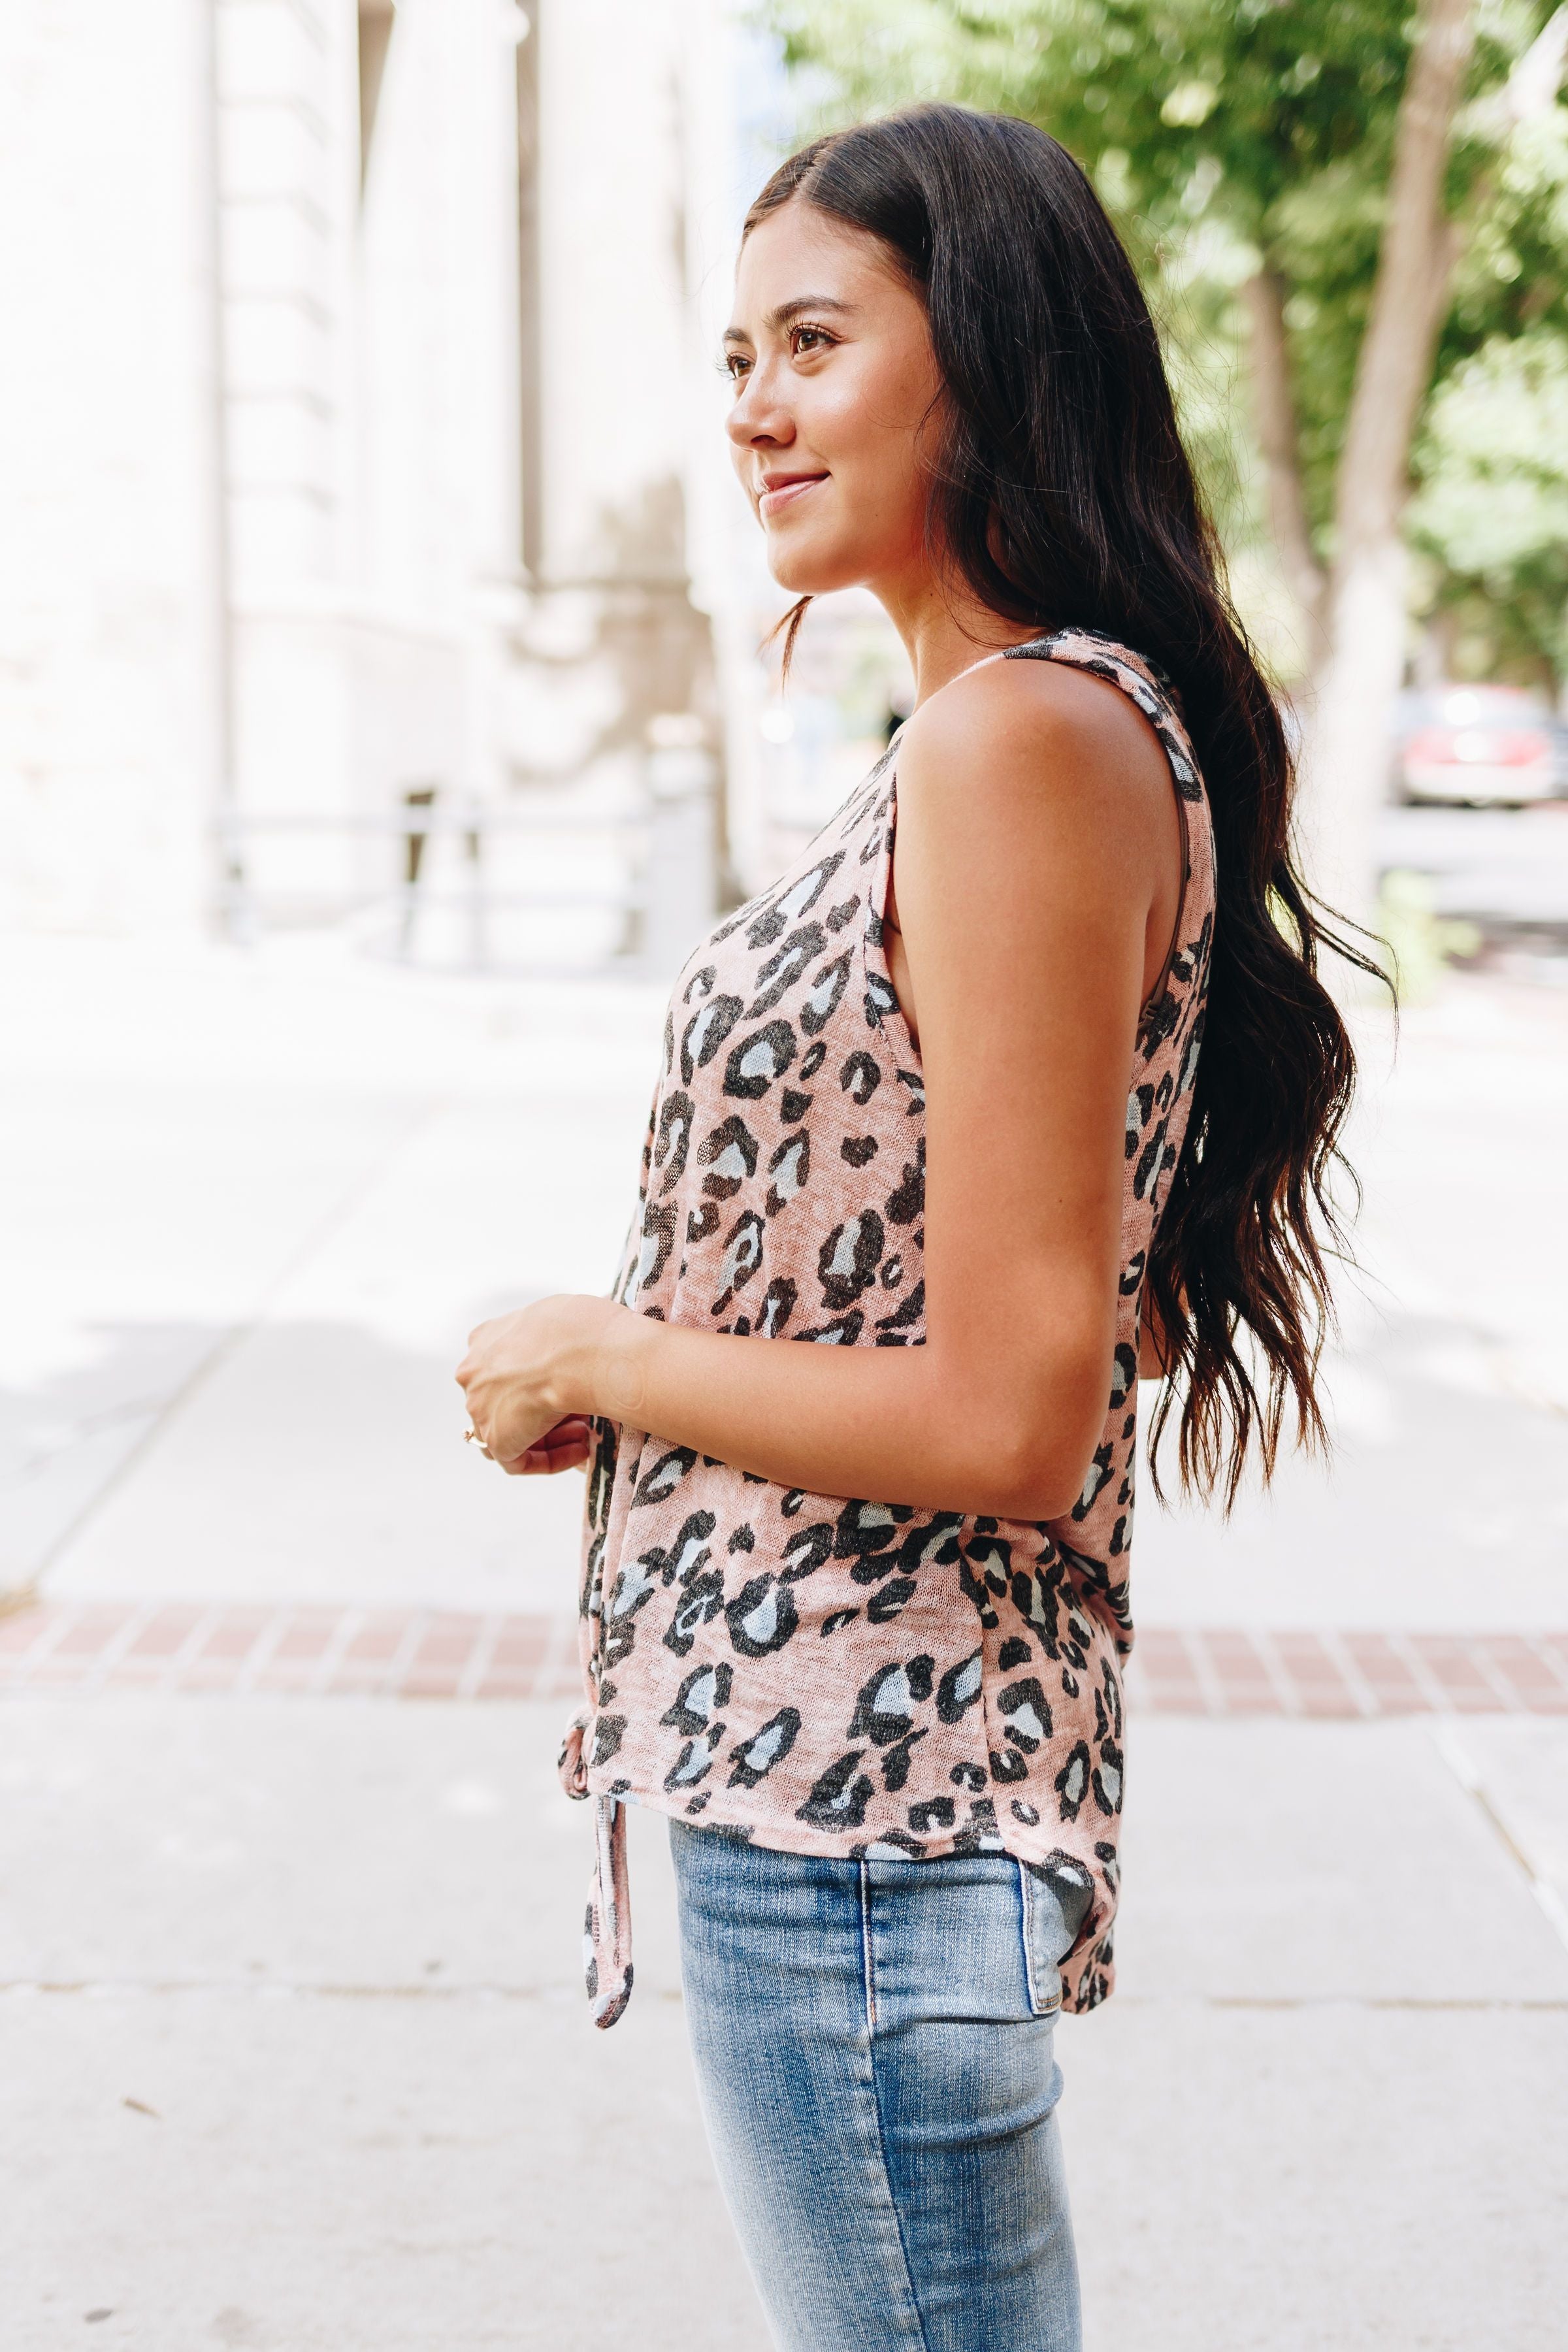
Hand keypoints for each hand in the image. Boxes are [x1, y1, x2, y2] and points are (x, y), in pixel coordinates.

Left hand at [455, 1296, 613, 1474]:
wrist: (580, 1352)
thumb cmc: (583, 1330)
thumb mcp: (563, 1318)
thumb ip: (551, 1340)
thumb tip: (573, 1354)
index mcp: (485, 1339)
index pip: (503, 1367)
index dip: (537, 1381)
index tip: (569, 1384)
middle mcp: (473, 1372)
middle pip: (506, 1401)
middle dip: (545, 1410)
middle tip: (581, 1414)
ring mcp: (479, 1406)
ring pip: (510, 1431)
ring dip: (550, 1435)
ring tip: (587, 1433)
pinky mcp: (495, 1439)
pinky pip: (518, 1460)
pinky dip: (551, 1459)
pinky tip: (582, 1449)